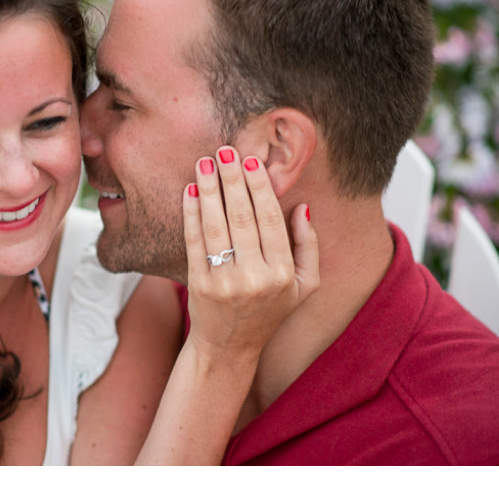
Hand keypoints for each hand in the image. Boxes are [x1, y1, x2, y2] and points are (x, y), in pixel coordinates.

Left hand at [181, 146, 318, 359]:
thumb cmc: (269, 312)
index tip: (252, 162)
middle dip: (233, 180)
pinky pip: (194, 241)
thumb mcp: (304, 286)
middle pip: (242, 217)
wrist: (228, 348)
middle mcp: (255, 278)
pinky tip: (189, 191)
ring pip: (216, 225)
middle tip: (225, 151)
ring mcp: (224, 282)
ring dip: (209, 189)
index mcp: (283, 275)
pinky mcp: (198, 284)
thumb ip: (308, 246)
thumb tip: (302, 208)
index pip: (272, 221)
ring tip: (205, 163)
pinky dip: (190, 213)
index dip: (261, 189)